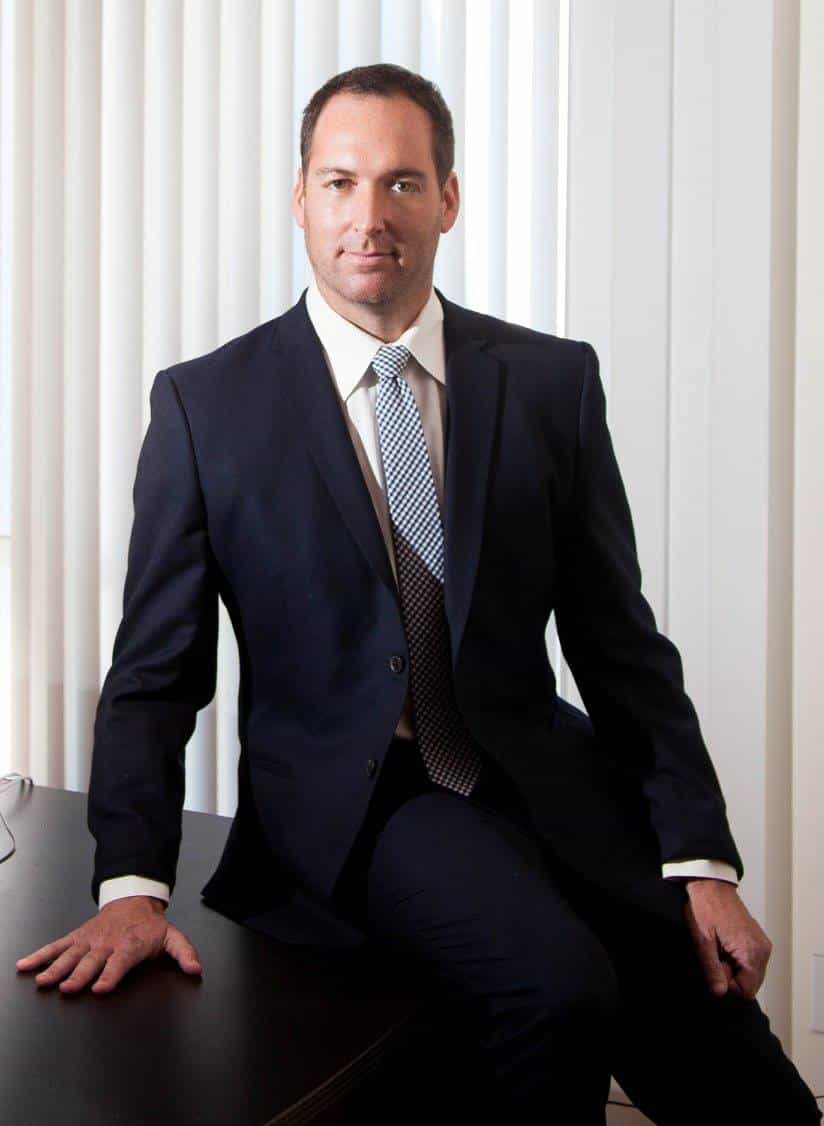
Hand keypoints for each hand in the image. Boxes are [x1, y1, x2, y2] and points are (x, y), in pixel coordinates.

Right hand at [15, 896, 202, 993]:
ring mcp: (89, 940)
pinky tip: (25, 965)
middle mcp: (107, 944)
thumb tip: (196, 969)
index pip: (120, 962)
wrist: (132, 901)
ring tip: (43, 980)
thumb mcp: (172, 937)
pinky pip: (56, 946)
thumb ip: (184, 953)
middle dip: (80, 975)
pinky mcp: (77, 937)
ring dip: (57, 967)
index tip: (101, 987)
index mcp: (130, 946)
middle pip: (92, 962)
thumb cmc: (150, 927)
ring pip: (71, 955)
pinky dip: (40, 955)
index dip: (111, 975)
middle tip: (68, 987)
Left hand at [683, 878, 771, 999]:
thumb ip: (712, 970)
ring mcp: (761, 944)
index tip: (714, 970)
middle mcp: (762, 949)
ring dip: (733, 969)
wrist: (710, 885)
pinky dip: (737, 960)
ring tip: (719, 951)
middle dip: (731, 978)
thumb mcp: (703, 942)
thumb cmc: (706, 907)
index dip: (728, 986)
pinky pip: (750, 962)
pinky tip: (725, 947)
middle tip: (715, 959)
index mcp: (751, 951)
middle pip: (750, 984)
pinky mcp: (757, 940)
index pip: (746, 991)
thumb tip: (720, 992)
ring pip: (750, 974)